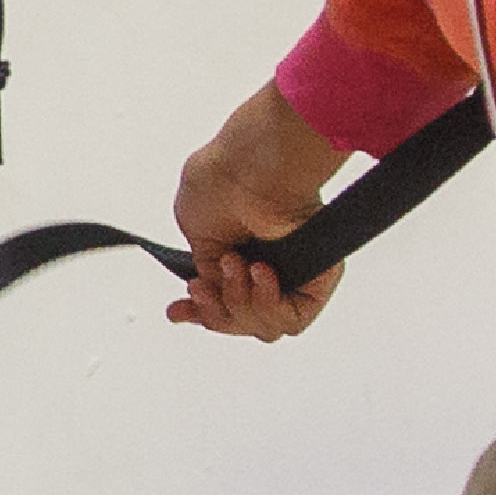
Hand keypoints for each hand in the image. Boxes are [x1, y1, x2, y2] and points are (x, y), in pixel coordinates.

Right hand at [167, 82, 353, 341]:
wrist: (248, 167)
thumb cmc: (220, 182)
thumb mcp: (195, 234)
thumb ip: (206, 269)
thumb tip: (212, 288)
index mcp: (239, 253)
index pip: (223, 302)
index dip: (201, 313)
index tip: (178, 310)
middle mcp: (267, 264)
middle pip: (241, 321)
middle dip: (216, 312)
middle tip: (204, 287)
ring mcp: (292, 273)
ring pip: (265, 326)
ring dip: (240, 302)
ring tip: (235, 265)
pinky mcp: (317, 279)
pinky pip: (293, 319)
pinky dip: (269, 305)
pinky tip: (258, 273)